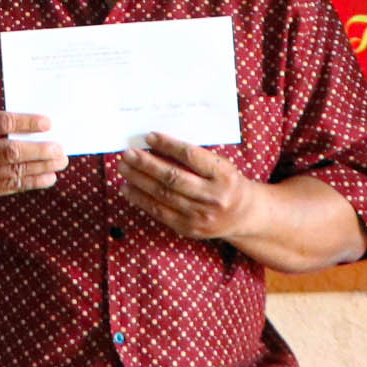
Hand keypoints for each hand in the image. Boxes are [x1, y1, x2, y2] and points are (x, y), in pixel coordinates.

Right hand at [0, 111, 64, 206]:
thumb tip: (39, 130)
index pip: (2, 122)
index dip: (27, 123)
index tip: (48, 123)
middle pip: (11, 152)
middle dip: (40, 151)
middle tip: (60, 148)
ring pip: (16, 172)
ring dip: (43, 167)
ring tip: (61, 161)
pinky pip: (13, 187)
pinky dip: (34, 182)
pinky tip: (49, 176)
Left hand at [120, 134, 264, 241]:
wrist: (243, 215)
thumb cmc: (226, 182)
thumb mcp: (219, 165)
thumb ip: (194, 157)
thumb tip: (154, 144)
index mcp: (224, 175)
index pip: (192, 156)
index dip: (169, 145)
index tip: (149, 136)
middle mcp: (214, 197)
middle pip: (173, 178)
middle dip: (146, 164)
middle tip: (128, 153)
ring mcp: (202, 216)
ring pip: (163, 195)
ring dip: (139, 180)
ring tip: (123, 167)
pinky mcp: (190, 229)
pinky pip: (160, 213)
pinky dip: (141, 199)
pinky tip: (128, 188)